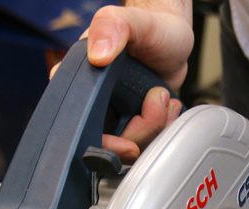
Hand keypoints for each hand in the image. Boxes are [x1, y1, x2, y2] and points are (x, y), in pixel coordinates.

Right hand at [52, 3, 192, 161]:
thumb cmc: (151, 28)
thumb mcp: (132, 21)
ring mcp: (114, 115)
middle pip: (107, 143)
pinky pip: (144, 142)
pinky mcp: (133, 122)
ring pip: (128, 147)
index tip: (127, 140)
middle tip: (154, 106)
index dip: (103, 140)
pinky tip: (166, 106)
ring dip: (154, 128)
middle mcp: (93, 101)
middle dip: (138, 132)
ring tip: (163, 99)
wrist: (171, 38)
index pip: (77, 124)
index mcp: (80, 80)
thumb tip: (97, 55)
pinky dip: (161, 129)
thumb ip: (112, 27)